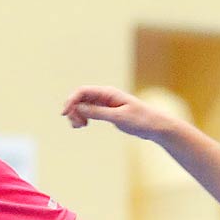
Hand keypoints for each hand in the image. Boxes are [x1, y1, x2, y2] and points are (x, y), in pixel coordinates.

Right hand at [61, 86, 178, 140]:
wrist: (154, 126)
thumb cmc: (140, 120)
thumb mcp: (119, 117)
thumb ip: (99, 112)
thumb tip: (79, 108)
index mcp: (108, 93)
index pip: (83, 91)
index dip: (71, 100)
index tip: (65, 114)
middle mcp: (105, 96)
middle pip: (80, 98)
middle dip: (73, 110)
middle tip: (77, 125)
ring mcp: (105, 103)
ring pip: (83, 106)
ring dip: (77, 115)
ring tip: (80, 127)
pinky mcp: (107, 112)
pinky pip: (89, 112)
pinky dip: (83, 118)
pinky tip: (83, 125)